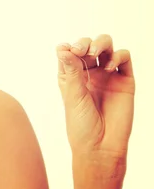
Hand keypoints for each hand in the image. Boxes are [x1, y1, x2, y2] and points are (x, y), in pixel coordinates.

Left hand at [56, 34, 134, 159]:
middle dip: (84, 43)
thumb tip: (63, 47)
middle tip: (82, 51)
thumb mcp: (72, 95)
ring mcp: (107, 75)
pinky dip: (118, 56)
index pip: (70, 51)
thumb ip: (71, 71)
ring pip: (107, 47)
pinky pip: (124, 58)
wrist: (101, 146)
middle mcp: (89, 72)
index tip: (69, 51)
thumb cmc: (81, 124)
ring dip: (100, 43)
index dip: (69, 47)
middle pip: (88, 45)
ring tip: (94, 54)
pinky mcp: (125, 80)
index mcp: (72, 75)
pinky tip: (109, 67)